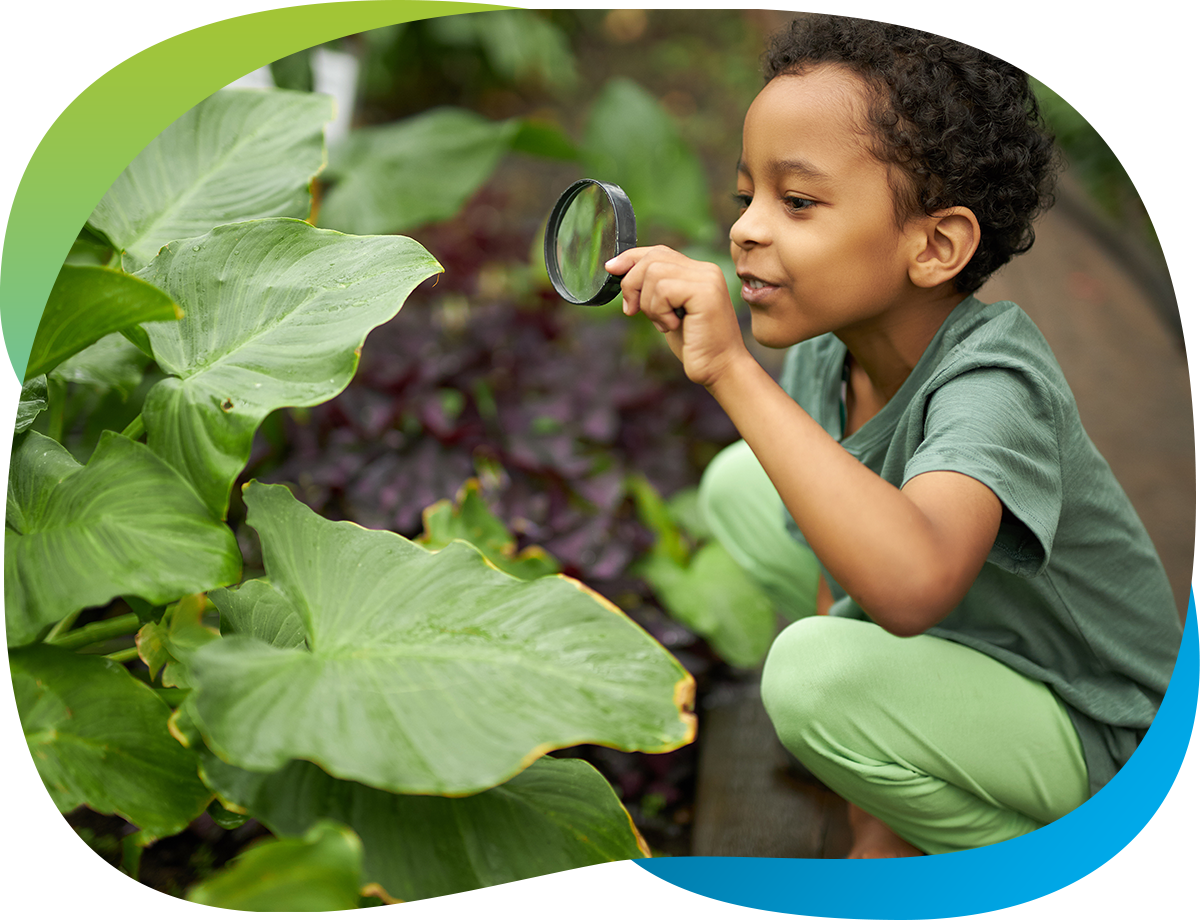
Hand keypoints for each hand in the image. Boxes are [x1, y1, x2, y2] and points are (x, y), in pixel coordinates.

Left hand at [605, 246, 747, 387]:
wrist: (720, 368)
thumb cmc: (694, 345)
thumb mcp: (667, 312)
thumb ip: (653, 290)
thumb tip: (618, 270)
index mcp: (697, 272)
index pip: (658, 252)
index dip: (630, 258)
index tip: (610, 268)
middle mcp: (705, 270)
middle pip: (652, 258)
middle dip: (632, 284)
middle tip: (632, 311)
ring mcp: (707, 279)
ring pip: (654, 273)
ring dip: (648, 304)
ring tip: (663, 323)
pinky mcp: (705, 292)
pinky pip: (663, 289)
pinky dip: (659, 311)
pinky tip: (672, 326)